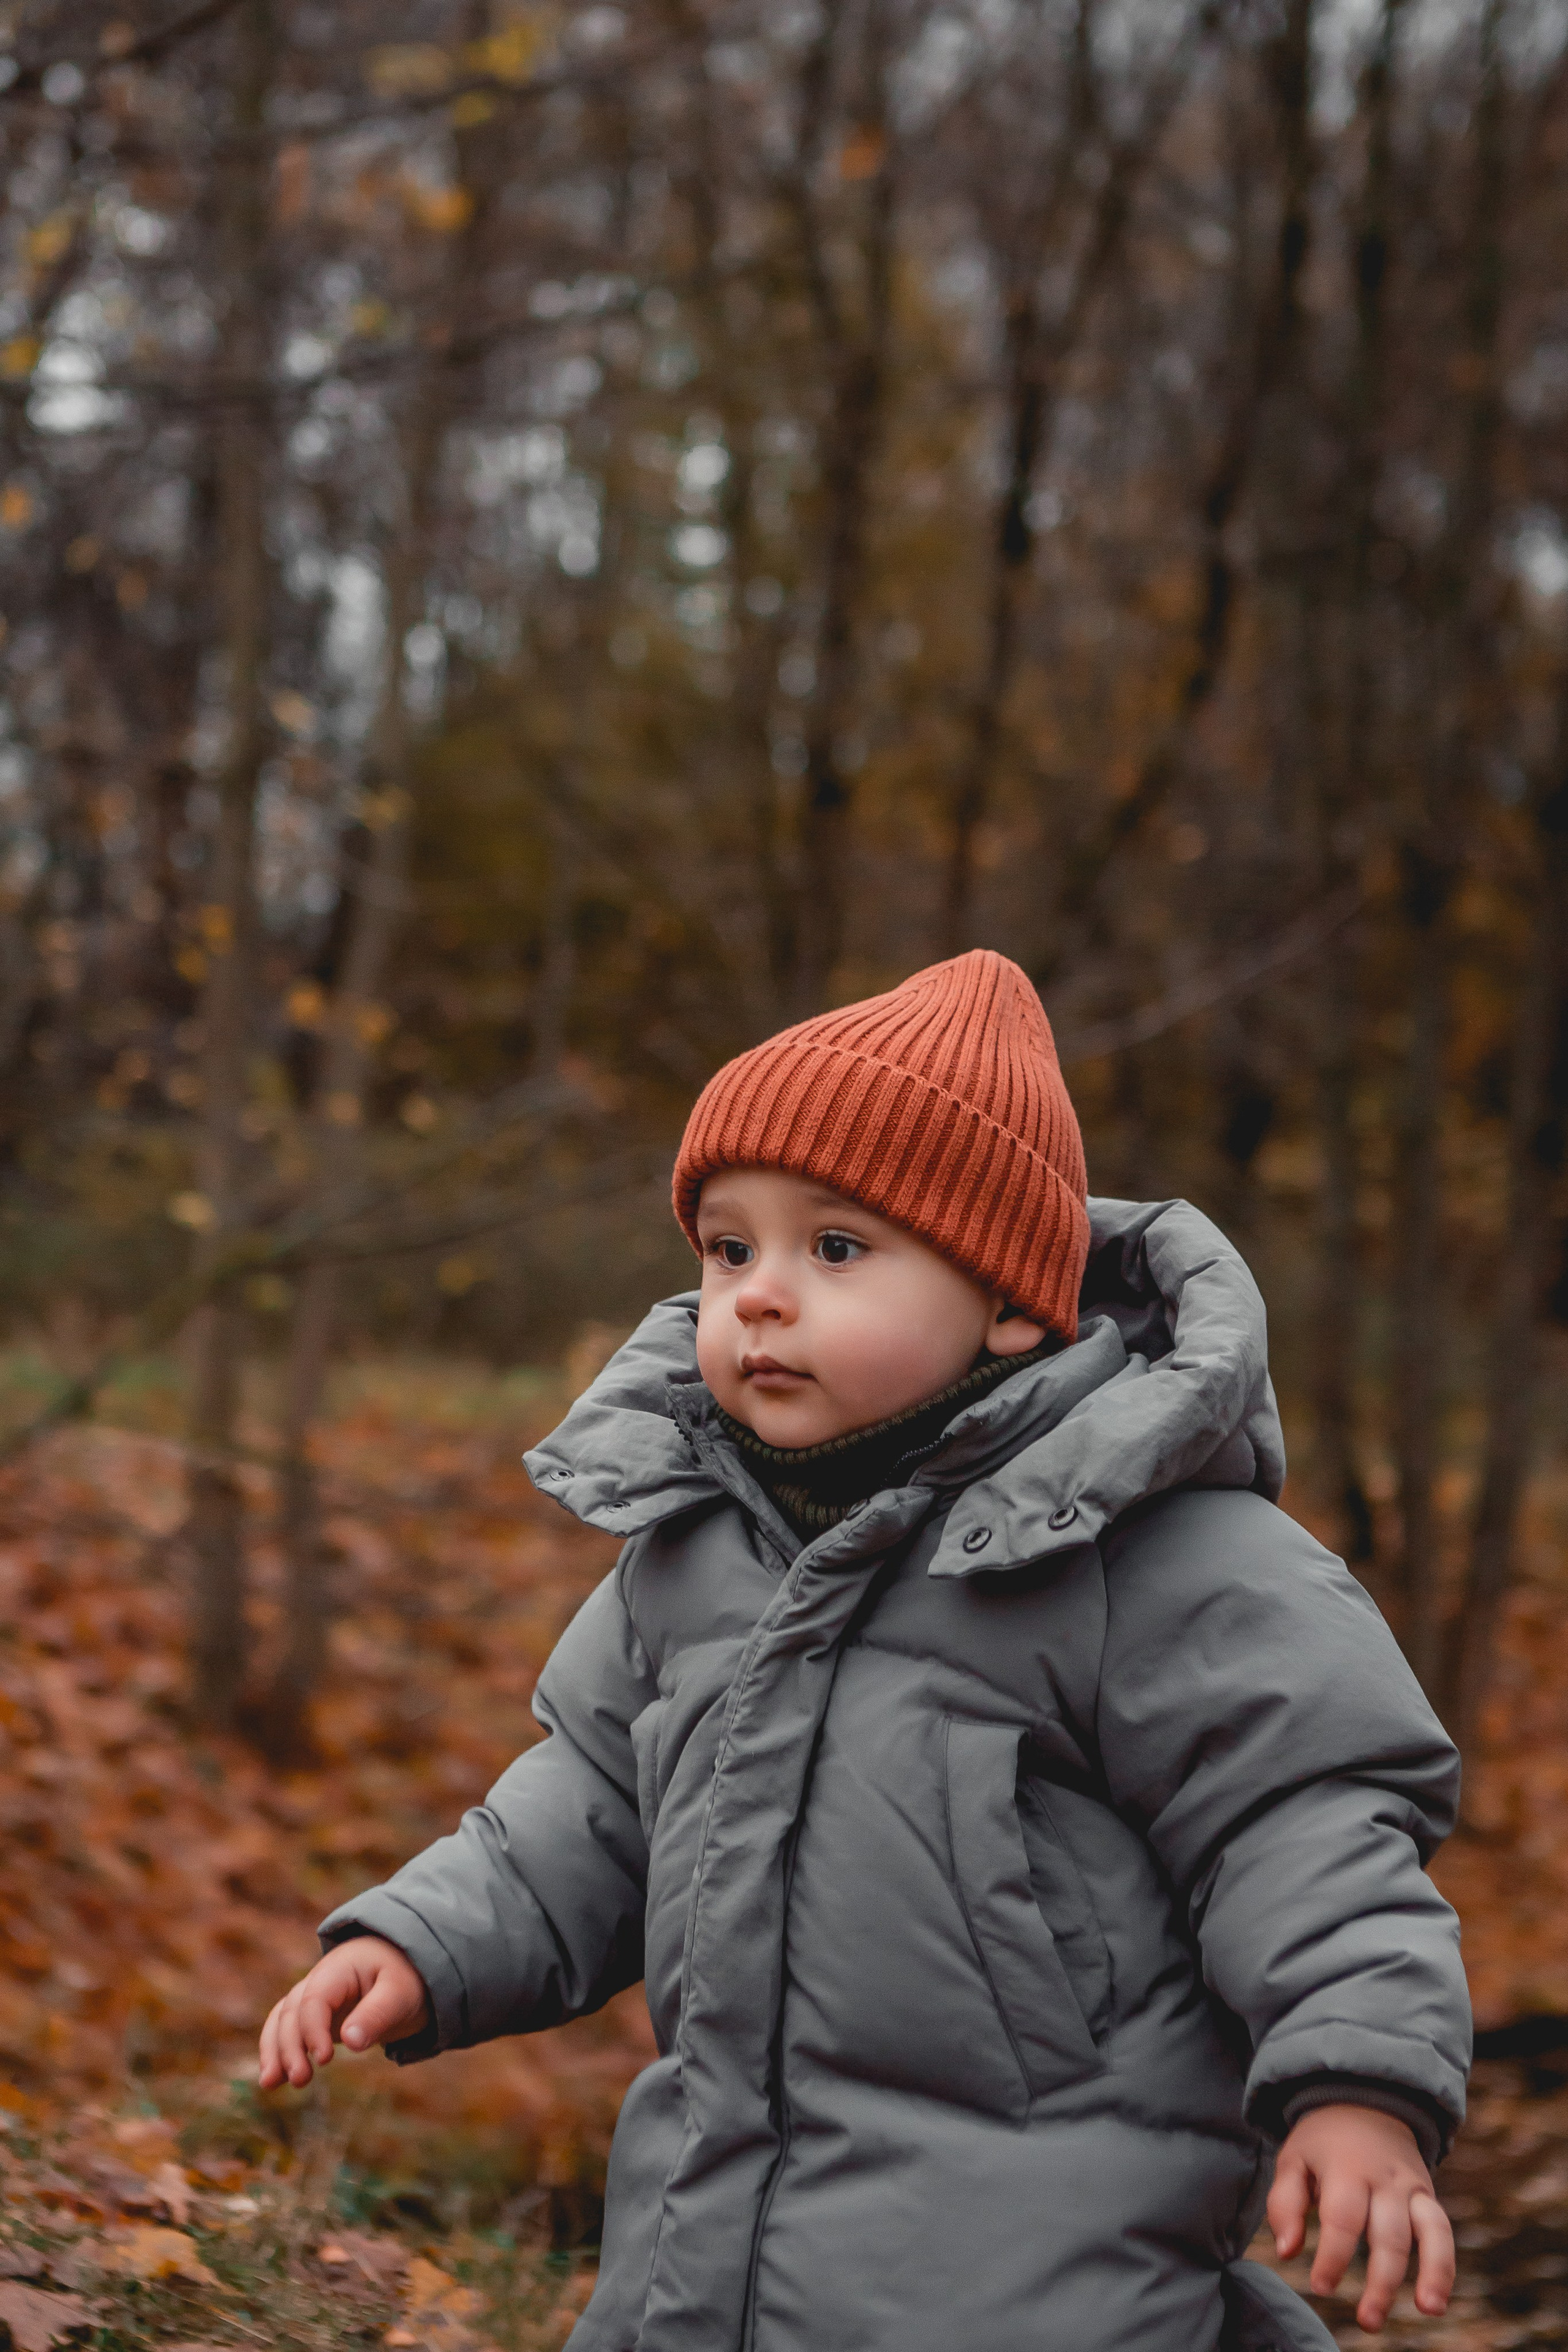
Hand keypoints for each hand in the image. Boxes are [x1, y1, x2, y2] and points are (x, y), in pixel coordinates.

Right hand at [258, 1935, 429, 2089]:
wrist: (405, 1969)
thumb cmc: (404, 1979)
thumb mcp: (399, 1994)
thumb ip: (376, 2015)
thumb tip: (351, 2041)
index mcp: (339, 1968)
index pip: (315, 1999)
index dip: (314, 2029)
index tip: (324, 2059)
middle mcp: (318, 1981)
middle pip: (292, 2011)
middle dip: (290, 2046)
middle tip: (300, 2080)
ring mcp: (313, 1998)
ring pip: (282, 2020)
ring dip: (275, 2051)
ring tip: (270, 2084)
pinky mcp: (314, 2017)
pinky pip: (287, 2030)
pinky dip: (277, 2051)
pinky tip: (273, 2079)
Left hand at [1268, 2103, 1453, 2332]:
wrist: (1364, 2101)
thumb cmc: (1321, 2142)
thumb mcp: (1293, 2158)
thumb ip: (1285, 2203)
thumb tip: (1288, 2252)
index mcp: (1345, 2167)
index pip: (1343, 2218)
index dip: (1333, 2256)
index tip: (1321, 2286)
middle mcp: (1383, 2177)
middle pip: (1388, 2234)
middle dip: (1381, 2281)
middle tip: (1367, 2320)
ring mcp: (1410, 2186)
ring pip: (1427, 2232)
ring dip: (1430, 2273)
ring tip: (1427, 2310)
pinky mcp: (1427, 2195)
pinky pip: (1442, 2230)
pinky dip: (1445, 2265)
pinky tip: (1437, 2301)